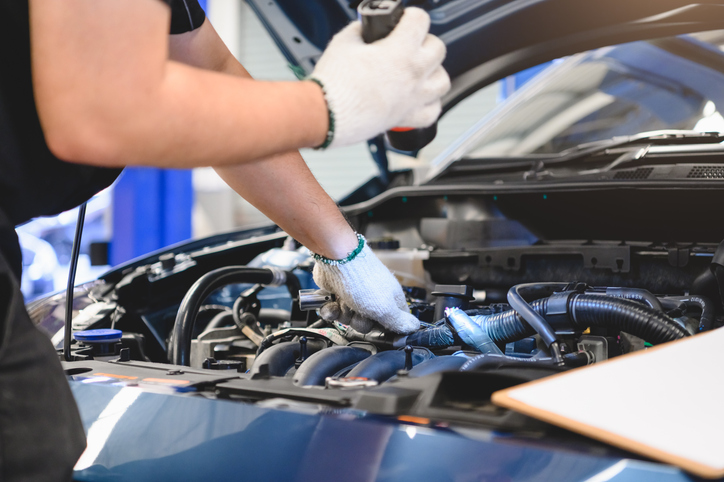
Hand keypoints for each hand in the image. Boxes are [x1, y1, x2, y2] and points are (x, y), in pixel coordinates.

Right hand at [309, 7, 449, 147]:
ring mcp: (413, 98)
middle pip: (439, 48)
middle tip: (409, 44)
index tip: (404, 20)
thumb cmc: (334, 83)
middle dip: (425, 42)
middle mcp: (413, 74)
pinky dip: (430, 103)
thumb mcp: (343, 42)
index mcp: (400, 51)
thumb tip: (365, 30)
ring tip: (419, 71)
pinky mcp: (407, 118)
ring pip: (443, 81)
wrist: (327, 114)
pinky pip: (433, 111)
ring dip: (434, 72)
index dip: (411, 16)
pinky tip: (418, 97)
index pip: (421, 20)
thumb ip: (359, 31)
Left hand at [313, 244, 419, 333]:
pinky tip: (332, 303)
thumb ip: (399, 322)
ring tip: (344, 301)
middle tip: (360, 311)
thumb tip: (414, 327)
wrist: (338, 260)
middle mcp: (374, 299)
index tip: (380, 327)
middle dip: (359, 322)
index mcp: (391, 300)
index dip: (387, 329)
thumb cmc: (364, 281)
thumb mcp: (386, 308)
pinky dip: (331, 310)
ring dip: (344, 314)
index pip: (395, 323)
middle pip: (368, 326)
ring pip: (349, 320)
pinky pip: (334, 312)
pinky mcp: (338, 294)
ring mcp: (355, 296)